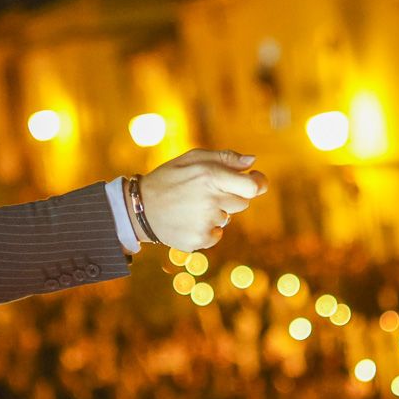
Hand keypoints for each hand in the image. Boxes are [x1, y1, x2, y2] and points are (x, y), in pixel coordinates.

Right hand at [138, 149, 267, 251]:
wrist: (139, 208)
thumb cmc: (169, 178)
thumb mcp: (192, 159)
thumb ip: (225, 158)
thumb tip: (252, 162)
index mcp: (211, 176)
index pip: (252, 186)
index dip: (259, 183)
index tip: (256, 179)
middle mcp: (211, 200)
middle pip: (243, 203)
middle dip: (231, 196)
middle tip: (208, 192)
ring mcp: (205, 222)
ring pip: (227, 218)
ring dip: (216, 212)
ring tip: (192, 206)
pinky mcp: (199, 240)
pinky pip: (216, 234)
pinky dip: (207, 229)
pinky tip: (188, 220)